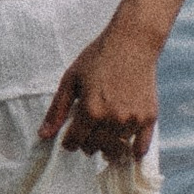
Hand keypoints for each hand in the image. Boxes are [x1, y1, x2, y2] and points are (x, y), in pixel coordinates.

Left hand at [39, 11, 159, 165]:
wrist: (132, 42)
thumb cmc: (98, 57)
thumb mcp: (71, 79)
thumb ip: (57, 110)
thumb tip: (43, 136)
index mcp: (90, 111)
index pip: (74, 143)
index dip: (69, 141)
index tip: (71, 136)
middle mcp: (112, 119)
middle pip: (94, 148)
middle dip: (87, 142)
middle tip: (88, 129)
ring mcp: (133, 120)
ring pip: (115, 149)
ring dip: (107, 145)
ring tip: (105, 132)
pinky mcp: (149, 118)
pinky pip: (141, 148)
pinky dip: (133, 151)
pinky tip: (128, 149)